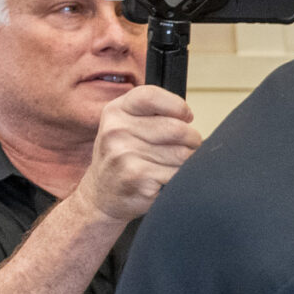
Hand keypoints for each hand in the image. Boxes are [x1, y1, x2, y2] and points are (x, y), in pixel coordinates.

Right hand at [74, 84, 200, 223]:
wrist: (101, 196)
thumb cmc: (123, 158)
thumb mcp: (126, 126)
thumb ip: (152, 114)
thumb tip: (188, 117)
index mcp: (115, 112)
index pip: (152, 96)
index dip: (177, 106)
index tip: (185, 118)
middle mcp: (116, 130)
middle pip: (178, 129)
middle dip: (191, 141)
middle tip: (183, 149)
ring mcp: (124, 154)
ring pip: (183, 154)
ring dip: (187, 163)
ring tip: (169, 167)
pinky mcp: (137, 177)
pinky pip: (179, 175)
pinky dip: (180, 180)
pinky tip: (164, 182)